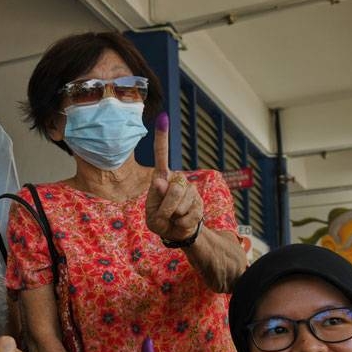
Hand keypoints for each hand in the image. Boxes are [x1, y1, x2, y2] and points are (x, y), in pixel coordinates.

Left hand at [145, 113, 203, 243]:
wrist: (178, 233)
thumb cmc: (161, 221)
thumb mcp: (153, 213)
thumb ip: (157, 198)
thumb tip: (161, 180)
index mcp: (162, 179)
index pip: (162, 156)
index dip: (162, 138)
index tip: (163, 117)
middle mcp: (177, 180)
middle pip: (173, 188)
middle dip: (166, 206)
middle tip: (164, 214)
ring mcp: (189, 190)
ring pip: (181, 201)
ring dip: (173, 215)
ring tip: (173, 218)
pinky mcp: (199, 201)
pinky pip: (188, 214)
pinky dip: (181, 222)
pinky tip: (182, 222)